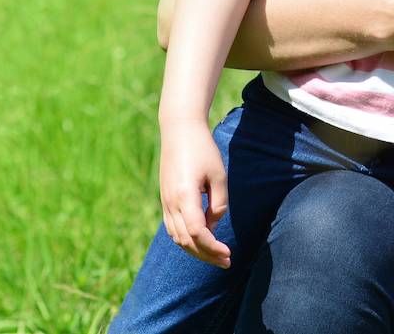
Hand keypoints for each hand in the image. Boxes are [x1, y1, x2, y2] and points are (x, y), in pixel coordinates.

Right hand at [158, 119, 230, 268]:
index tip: (228, 253)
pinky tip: (201, 241)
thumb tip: (213, 225)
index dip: (212, 247)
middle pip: (186, 241)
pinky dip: (186, 240)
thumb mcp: (219, 174)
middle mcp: (171, 203)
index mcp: (184, 196)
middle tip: (226, 262)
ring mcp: (165, 203)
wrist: (179, 131)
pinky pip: (173, 228)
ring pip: (177, 238)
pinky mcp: (165, 200)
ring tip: (216, 256)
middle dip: (206, 255)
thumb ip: (219, 203)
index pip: (197, 233)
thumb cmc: (203, 150)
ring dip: (196, 250)